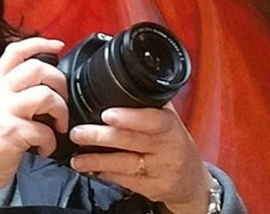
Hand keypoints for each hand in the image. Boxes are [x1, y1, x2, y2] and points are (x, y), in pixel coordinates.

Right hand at [0, 37, 68, 210]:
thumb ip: (10, 91)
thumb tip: (41, 83)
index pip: (15, 51)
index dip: (39, 42)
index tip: (57, 45)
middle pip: (38, 68)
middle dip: (60, 83)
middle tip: (61, 100)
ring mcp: (4, 112)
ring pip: (46, 95)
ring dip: (61, 112)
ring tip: (58, 126)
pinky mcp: (12, 133)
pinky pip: (45, 130)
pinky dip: (51, 142)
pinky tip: (45, 149)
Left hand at [69, 105, 212, 213]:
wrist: (193, 182)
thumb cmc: (174, 144)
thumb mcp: (168, 121)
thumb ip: (146, 103)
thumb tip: (115, 79)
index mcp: (171, 127)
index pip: (154, 120)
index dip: (130, 117)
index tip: (107, 114)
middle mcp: (168, 149)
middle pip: (132, 141)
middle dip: (101, 136)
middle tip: (77, 133)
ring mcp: (161, 171)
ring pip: (125, 164)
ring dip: (96, 160)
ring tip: (76, 158)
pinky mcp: (153, 189)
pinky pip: (125, 181)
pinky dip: (105, 174)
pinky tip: (89, 169)